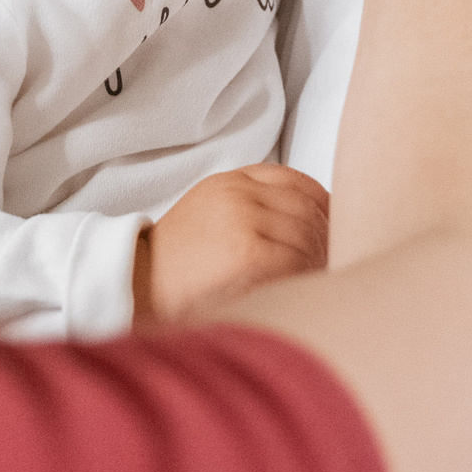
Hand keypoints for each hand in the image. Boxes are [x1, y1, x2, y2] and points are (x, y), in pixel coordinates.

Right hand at [134, 164, 329, 326]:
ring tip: (316, 280)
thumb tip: (312, 225)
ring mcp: (244, 220)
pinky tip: (302, 291)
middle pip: (308, 208)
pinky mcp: (250, 254)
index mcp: (229, 182)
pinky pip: (298, 260)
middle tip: (329, 263)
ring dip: (319, 259)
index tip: (331, 228)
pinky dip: (308, 276)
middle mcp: (238, 194)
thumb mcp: (210, 216)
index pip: (296, 181)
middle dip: (325, 238)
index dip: (322, 205)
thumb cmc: (178, 266)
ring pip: (308, 234)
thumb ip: (252, 208)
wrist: (139, 291)